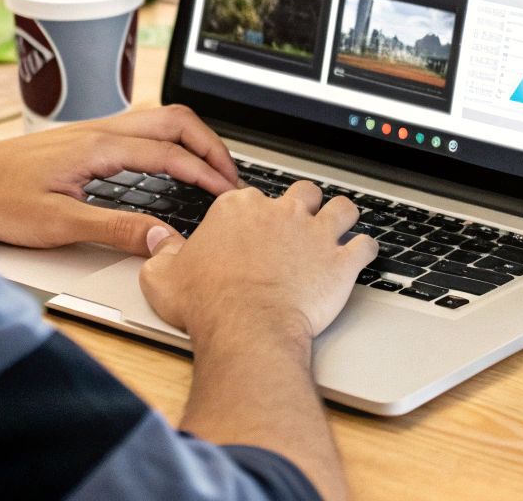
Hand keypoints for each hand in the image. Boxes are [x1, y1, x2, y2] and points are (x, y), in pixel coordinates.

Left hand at [0, 105, 239, 255]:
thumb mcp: (57, 224)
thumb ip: (114, 229)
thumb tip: (161, 237)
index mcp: (99, 146)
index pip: (170, 152)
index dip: (205, 172)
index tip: (227, 194)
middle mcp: (100, 130)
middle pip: (175, 120)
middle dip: (211, 145)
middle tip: (231, 176)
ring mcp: (92, 130)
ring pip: (160, 119)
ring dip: (192, 140)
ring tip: (211, 168)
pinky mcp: (84, 139)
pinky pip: (142, 128)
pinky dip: (171, 141)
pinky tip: (170, 164)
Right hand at [139, 180, 377, 341]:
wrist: (246, 329)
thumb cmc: (206, 304)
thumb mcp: (163, 276)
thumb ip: (162, 252)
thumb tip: (157, 239)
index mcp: (239, 209)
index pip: (252, 197)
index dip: (254, 214)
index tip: (253, 230)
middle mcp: (281, 212)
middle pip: (302, 193)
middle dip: (303, 206)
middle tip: (299, 226)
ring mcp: (315, 234)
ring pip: (342, 208)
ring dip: (342, 218)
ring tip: (339, 230)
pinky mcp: (341, 261)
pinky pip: (365, 245)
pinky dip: (365, 250)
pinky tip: (360, 256)